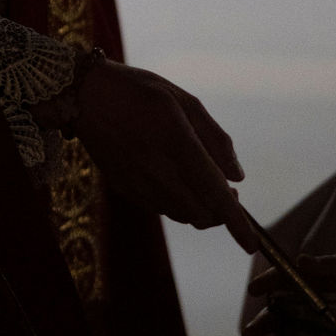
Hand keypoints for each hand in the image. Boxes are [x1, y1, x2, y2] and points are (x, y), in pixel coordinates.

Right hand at [44, 59, 251, 243]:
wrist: (83, 96)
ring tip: (202, 181)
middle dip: (221, 212)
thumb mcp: (185, 101)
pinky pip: (161, 209)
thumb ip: (216, 139)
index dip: (237, 223)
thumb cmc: (138, 91)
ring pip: (182, 216)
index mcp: (177, 143)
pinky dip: (178, 203)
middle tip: (227, 190)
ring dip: (200, 208)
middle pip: (201, 215)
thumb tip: (237, 176)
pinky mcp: (125, 188)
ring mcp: (138, 183)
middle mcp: (157, 170)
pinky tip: (174, 179)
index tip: (252, 245)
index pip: (214, 194)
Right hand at [242, 253, 335, 335]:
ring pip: (282, 334)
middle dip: (259, 325)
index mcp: (298, 280)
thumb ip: (323, 264)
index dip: (263, 283)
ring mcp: (301, 321)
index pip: (275, 279)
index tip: (254, 289)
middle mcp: (294, 301)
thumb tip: (302, 260)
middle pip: (272, 313)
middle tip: (248, 335)